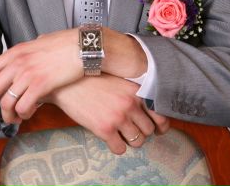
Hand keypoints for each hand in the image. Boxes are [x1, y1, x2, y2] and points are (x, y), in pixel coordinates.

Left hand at [0, 29, 82, 124]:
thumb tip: (23, 57)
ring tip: (12, 120)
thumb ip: (27, 51)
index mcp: (15, 52)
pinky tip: (27, 114)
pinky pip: (24, 107)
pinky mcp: (41, 85)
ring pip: (6, 102)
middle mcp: (18, 62)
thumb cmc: (64, 44)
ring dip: (6, 116)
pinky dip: (23, 115)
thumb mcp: (39, 42)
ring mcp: (28, 74)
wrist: (82, 46)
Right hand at [50, 74, 169, 154]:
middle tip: (131, 129)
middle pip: (149, 131)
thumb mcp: (118, 81)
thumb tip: (146, 111)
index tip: (158, 130)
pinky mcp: (105, 129)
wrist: (68, 82)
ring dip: (130, 140)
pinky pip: (120, 148)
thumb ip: (133, 94)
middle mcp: (130, 104)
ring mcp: (118, 117)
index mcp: (135, 91)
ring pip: (137, 141)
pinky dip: (116, 146)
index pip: (160, 114)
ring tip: (120, 133)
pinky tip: (110, 138)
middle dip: (141, 132)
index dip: (161, 126)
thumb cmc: (92, 80)